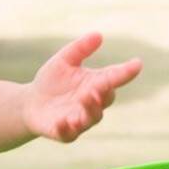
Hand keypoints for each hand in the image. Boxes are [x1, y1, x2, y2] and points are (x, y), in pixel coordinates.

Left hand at [23, 32, 141, 141]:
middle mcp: (92, 103)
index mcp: (95, 83)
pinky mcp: (65, 133)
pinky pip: (69, 133)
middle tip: (100, 85)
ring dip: (91, 109)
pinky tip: (63, 121)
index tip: (137, 64)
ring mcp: (80, 119)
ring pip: (92, 117)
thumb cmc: (51, 81)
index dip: (126, 72)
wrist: (30, 104)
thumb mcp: (64, 61)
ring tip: (86, 98)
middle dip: (105, 93)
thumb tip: (98, 35)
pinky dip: (68, 128)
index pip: (114, 77)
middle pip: (106, 99)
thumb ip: (80, 49)